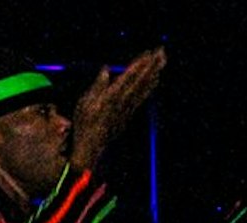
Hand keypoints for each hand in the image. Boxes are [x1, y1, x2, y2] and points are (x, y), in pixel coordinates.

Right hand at [69, 47, 165, 172]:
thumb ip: (97, 85)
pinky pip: (143, 96)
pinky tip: (155, 80)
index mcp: (112, 96)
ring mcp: (128, 108)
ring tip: (162, 61)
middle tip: (162, 51)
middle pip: (141, 79)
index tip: (149, 52)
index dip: (141, 63)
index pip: (130, 75)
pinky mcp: (129, 114)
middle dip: (152, 64)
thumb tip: (106, 69)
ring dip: (154, 73)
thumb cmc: (84, 124)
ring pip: (144, 87)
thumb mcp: (84, 103)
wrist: (91, 147)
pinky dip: (150, 86)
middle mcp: (124, 100)